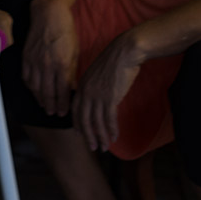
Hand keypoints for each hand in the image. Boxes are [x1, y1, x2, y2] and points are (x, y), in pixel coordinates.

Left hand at [0, 5, 13, 49]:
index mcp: (3, 24)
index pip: (9, 42)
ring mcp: (7, 16)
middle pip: (9, 38)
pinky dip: (1, 31)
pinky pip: (6, 28)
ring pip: (8, 33)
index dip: (3, 48)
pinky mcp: (6, 16)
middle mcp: (7, 19)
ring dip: (2, 36)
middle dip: (1, 42)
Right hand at [21, 0, 77, 116]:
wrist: (49, 14)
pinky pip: (26, 77)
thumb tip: (72, 88)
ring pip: (35, 88)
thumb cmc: (65, 31)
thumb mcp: (75, 51)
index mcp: (62, 64)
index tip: (65, 112)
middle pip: (48, 93)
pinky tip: (35, 91)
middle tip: (54, 113)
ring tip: (45, 106)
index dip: (64, 104)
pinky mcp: (26, 57)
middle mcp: (47, 65)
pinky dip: (30, 87)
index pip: (63, 91)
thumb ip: (72, 72)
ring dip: (40, 99)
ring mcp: (34, 62)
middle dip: (52, 106)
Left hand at [72, 33, 140, 151]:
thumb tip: (95, 100)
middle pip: (84, 120)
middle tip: (93, 147)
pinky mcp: (110, 97)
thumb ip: (92, 87)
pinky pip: (109, 119)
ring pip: (96, 122)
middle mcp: (86, 93)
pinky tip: (115, 137)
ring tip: (105, 147)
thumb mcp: (96, 74)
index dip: (78, 124)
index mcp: (81, 86)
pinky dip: (111, 130)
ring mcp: (97, 95)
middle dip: (88, 136)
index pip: (76, 111)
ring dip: (101, 137)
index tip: (81, 134)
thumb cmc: (114, 62)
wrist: (125, 52)